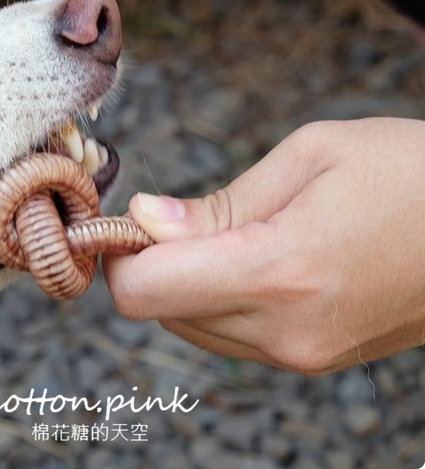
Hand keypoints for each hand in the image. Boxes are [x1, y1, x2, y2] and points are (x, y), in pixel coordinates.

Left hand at [103, 118, 424, 374]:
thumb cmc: (410, 173)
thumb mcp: (311, 157)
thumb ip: (218, 202)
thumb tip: (145, 222)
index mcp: (279, 274)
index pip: (143, 293)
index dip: (119, 254)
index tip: (126, 220)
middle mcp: (284, 332)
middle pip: (159, 313)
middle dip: (148, 265)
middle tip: (172, 217)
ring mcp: (301, 354)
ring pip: (189, 327)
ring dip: (183, 283)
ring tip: (223, 233)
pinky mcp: (313, 359)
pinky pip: (229, 336)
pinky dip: (217, 300)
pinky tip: (249, 259)